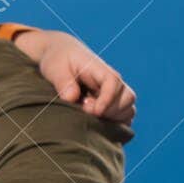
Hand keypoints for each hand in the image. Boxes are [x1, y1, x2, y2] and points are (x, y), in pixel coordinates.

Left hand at [19, 30, 135, 123]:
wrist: (61, 57)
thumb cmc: (59, 61)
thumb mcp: (55, 68)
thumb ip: (63, 82)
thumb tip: (71, 97)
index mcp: (101, 70)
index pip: (114, 83)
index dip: (107, 99)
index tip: (94, 111)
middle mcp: (113, 83)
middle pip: (127, 99)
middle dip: (110, 111)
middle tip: (85, 109)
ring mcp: (114, 95)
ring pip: (128, 111)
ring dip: (113, 119)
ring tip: (89, 115)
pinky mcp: (111, 106)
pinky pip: (123, 119)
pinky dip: (114, 126)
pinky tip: (95, 125)